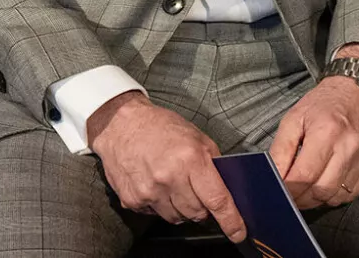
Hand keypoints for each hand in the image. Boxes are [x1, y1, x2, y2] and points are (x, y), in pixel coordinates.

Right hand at [89, 91, 244, 241]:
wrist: (120, 125)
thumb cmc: (161, 127)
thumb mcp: (197, 137)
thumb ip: (213, 164)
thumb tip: (227, 189)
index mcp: (191, 159)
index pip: (217, 199)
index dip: (230, 220)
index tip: (238, 233)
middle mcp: (169, 178)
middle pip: (197, 213)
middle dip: (202, 207)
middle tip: (195, 189)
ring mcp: (149, 191)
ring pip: (178, 218)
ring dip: (181, 208)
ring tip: (174, 184)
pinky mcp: (133, 200)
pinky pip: (156, 215)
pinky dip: (161, 205)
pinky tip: (156, 186)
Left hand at [269, 50, 358, 208]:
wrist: (358, 91)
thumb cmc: (323, 104)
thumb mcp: (293, 119)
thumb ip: (280, 151)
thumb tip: (273, 179)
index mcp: (326, 132)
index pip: (303, 177)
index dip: (288, 191)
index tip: (280, 193)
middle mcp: (348, 147)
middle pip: (320, 191)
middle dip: (301, 198)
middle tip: (292, 193)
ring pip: (335, 196)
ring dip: (317, 199)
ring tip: (308, 188)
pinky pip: (351, 194)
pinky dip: (335, 195)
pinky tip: (326, 183)